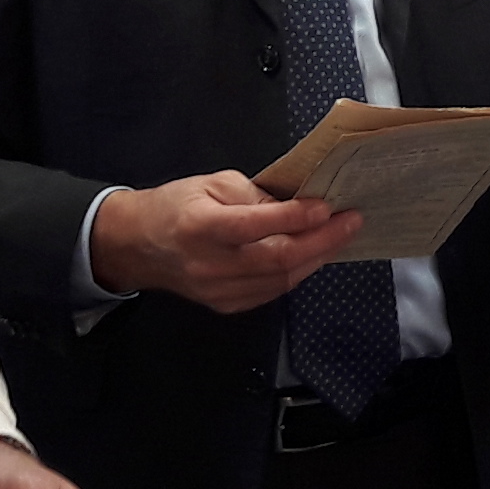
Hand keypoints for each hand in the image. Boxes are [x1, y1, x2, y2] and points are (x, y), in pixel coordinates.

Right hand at [91, 170, 366, 310]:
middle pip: (277, 260)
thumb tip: (296, 207)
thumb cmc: (175, 206)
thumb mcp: (211, 183)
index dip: (295, 218)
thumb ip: (254, 196)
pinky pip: (272, 291)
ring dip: (316, 258)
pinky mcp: (225, 305)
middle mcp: (210, 264)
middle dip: (322, 241)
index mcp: (200, 226)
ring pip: (280, 280)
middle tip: (352, 222)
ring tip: (340, 236)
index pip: (254, 226)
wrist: (137, 246)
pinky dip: (297, 273)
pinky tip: (314, 255)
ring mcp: (218, 291)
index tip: (326, 206)